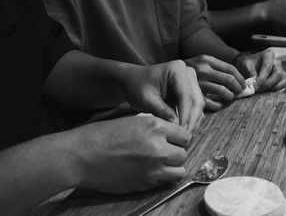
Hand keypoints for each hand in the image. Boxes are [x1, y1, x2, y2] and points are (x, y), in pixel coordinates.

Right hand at [72, 116, 190, 193]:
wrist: (82, 156)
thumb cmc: (102, 135)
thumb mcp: (133, 121)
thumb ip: (156, 127)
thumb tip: (172, 133)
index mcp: (155, 127)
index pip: (185, 135)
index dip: (179, 139)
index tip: (173, 141)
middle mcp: (158, 147)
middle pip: (183, 154)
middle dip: (176, 154)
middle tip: (165, 153)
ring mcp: (153, 167)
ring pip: (180, 170)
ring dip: (173, 168)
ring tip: (161, 165)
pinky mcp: (146, 183)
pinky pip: (167, 182)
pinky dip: (163, 178)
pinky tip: (151, 172)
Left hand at [122, 60, 203, 130]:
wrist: (134, 81)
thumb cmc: (137, 86)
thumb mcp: (146, 99)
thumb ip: (161, 111)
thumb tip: (177, 126)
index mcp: (177, 70)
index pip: (186, 95)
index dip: (185, 114)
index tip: (182, 130)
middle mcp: (188, 73)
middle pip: (196, 100)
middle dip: (192, 120)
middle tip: (185, 137)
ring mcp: (191, 81)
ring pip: (198, 105)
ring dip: (193, 121)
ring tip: (185, 136)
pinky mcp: (190, 90)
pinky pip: (195, 107)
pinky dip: (191, 119)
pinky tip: (185, 130)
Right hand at [185, 55, 245, 110]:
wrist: (166, 76)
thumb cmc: (188, 71)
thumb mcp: (202, 63)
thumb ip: (217, 68)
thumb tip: (238, 78)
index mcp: (206, 60)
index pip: (230, 68)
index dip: (240, 78)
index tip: (243, 84)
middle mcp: (203, 70)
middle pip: (229, 79)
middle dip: (237, 88)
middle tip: (239, 92)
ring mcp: (198, 83)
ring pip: (223, 91)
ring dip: (230, 96)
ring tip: (230, 98)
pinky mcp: (194, 95)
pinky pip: (213, 103)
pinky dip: (219, 105)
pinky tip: (219, 104)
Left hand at [232, 49, 285, 92]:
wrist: (248, 67)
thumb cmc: (247, 64)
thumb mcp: (245, 65)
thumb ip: (250, 72)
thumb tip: (253, 83)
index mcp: (268, 55)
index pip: (267, 67)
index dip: (261, 79)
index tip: (254, 87)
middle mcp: (277, 63)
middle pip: (278, 74)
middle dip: (268, 84)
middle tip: (258, 90)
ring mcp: (283, 71)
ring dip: (275, 88)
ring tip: (264, 92)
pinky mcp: (284, 79)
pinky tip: (283, 94)